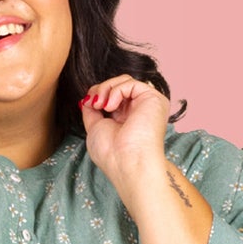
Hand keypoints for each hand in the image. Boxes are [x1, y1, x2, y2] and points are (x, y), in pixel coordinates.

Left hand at [77, 73, 172, 189]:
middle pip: (118, 85)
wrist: (127, 163)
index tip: (87, 104)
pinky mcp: (154, 99)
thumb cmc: (112, 153)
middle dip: (101, 90)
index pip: (113, 94)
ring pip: (124, 80)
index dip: (98, 94)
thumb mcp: (95, 127)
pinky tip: (110, 106)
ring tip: (100, 105)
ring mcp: (148, 104)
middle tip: (93, 104)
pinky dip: (116, 91)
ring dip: (106, 89)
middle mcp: (140, 109)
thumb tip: (88, 98)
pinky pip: (131, 83)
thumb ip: (92, 111)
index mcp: (128, 118)